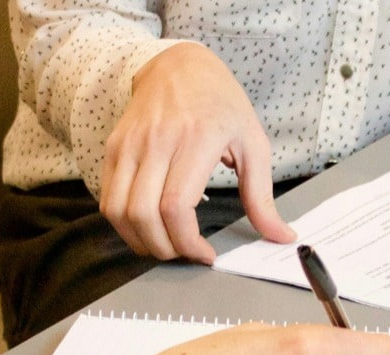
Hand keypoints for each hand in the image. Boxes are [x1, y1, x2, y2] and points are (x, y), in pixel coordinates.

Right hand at [100, 43, 295, 263]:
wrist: (179, 66)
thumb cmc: (220, 104)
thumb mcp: (253, 143)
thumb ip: (262, 196)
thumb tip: (281, 236)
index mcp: (196, 139)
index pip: (176, 206)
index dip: (187, 242)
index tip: (205, 254)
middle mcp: (157, 141)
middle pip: (143, 215)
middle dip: (164, 249)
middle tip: (185, 254)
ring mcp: (130, 144)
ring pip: (118, 211)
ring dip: (139, 240)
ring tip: (165, 245)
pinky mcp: (114, 148)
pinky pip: (108, 198)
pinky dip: (124, 223)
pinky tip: (147, 227)